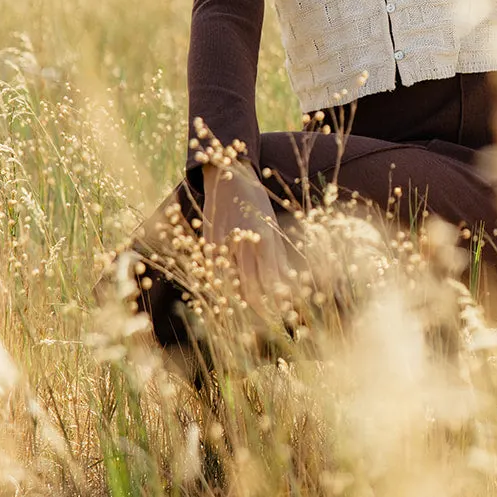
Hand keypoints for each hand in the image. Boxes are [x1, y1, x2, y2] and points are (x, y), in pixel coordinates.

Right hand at [202, 161, 293, 326]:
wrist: (226, 177)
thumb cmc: (255, 205)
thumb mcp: (272, 228)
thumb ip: (278, 259)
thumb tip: (290, 291)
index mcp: (264, 238)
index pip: (271, 285)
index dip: (278, 305)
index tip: (285, 314)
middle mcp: (243, 244)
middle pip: (251, 292)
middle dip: (263, 311)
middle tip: (272, 320)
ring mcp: (221, 246)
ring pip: (232, 289)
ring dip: (244, 304)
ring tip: (256, 313)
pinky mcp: (207, 247)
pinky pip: (215, 278)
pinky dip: (225, 290)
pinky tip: (233, 297)